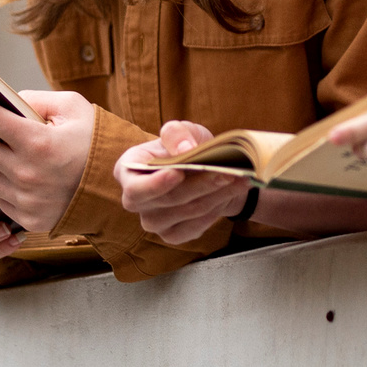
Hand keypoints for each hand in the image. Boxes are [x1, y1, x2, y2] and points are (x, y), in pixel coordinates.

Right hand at [116, 121, 250, 244]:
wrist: (203, 171)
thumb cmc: (185, 147)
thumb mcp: (181, 130)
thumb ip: (177, 133)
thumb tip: (185, 150)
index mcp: (127, 170)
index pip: (135, 187)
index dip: (155, 184)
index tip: (179, 172)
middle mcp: (134, 200)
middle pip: (167, 200)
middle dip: (200, 185)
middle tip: (227, 172)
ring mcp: (152, 221)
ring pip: (187, 212)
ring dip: (215, 195)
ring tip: (239, 179)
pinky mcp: (171, 236)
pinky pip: (195, 226)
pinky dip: (216, 209)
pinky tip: (231, 193)